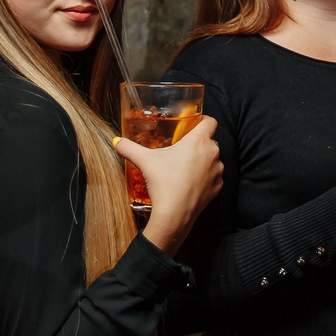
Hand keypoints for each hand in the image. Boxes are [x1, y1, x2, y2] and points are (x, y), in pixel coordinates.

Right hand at [114, 116, 222, 255]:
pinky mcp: (218, 186)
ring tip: (185, 167)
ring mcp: (218, 171)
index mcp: (198, 141)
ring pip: (212, 159)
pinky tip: (190, 182)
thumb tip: (116, 141)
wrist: (174, 215)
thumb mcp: (144, 161)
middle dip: (197, 143)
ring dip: (202, 160)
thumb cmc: (163, 184)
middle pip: (209, 140)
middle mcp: (213, 153)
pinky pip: (213, 176)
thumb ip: (128, 148)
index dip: (203, 120)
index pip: (210, 121)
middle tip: (181, 149)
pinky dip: (205, 176)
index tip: (193, 124)